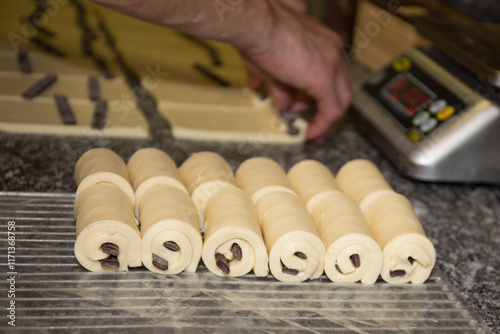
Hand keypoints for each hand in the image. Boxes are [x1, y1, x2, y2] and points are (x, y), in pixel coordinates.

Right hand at [241, 1, 351, 143]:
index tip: (306, 108)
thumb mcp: (271, 67)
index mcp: (320, 43)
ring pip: (341, 100)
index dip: (319, 96)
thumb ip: (281, 87)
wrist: (255, 24)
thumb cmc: (258, 34)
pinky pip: (332, 109)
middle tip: (315, 125)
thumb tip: (281, 103)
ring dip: (322, 118)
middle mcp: (331, 49)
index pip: (330, 76)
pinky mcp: (324, 77)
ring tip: (306, 128)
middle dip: (326, 111)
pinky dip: (323, 124)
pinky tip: (311, 133)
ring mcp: (330, 62)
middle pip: (340, 89)